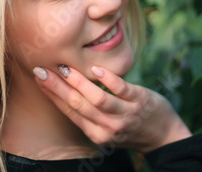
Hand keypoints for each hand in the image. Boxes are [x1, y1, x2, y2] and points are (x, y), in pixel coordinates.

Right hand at [32, 65, 191, 152]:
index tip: (38, 77)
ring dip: (79, 83)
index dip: (52, 94)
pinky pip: (122, 90)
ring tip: (65, 68)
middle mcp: (108, 127)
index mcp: (96, 133)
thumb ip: (88, 113)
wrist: (163, 135)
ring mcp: (124, 114)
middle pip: (78, 105)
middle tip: (41, 70)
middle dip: (57, 87)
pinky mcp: (139, 101)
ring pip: (97, 99)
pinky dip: (109, 80)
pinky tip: (97, 70)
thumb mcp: (106, 127)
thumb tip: (63, 91)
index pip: (69, 110)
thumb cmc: (130, 126)